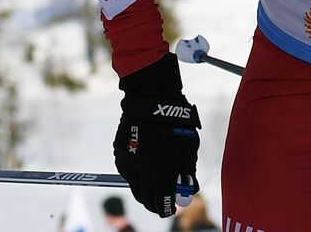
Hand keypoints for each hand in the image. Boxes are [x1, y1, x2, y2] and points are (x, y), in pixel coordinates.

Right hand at [113, 52, 199, 216]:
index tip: (170, 210)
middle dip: (154, 203)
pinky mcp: (120, 152)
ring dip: (144, 192)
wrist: (152, 99)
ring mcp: (129, 161)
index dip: (166, 208)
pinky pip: (127, 173)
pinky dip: (134, 178)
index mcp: (162, 169)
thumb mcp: (190, 147)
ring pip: (134, 187)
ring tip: (153, 190)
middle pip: (146, 198)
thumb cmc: (177, 123)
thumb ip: (188, 171)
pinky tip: (144, 173)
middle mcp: (143, 169)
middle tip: (161, 203)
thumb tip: (189, 190)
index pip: (161, 201)